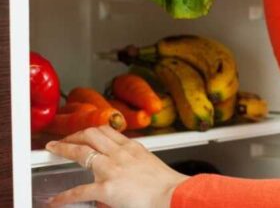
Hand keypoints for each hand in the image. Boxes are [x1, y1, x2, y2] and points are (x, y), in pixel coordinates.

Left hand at [45, 126, 187, 207]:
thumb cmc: (167, 184)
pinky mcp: (106, 188)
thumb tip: (130, 168)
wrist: (172, 194)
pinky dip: (65, 196)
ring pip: (82, 152)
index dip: (91, 131)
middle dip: (74, 136)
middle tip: (64, 141)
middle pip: (91, 134)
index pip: (107, 131)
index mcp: (133, 147)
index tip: (83, 134)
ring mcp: (112, 169)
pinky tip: (56, 200)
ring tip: (54, 150)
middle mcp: (120, 153)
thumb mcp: (152, 163)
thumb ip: (136, 161)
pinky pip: (79, 191)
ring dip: (64, 149)